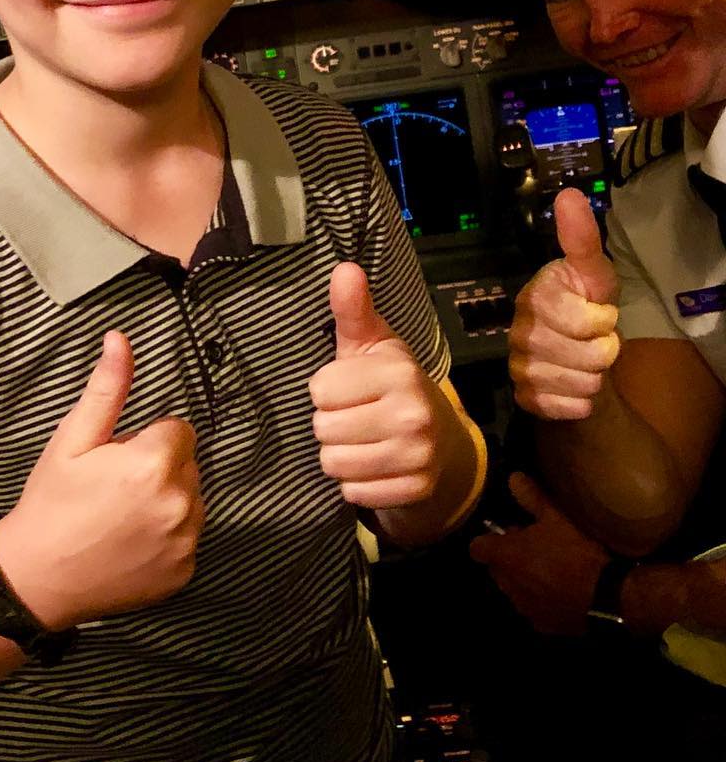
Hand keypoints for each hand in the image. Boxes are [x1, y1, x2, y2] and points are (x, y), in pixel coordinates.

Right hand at [0, 332, 202, 630]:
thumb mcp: (72, 439)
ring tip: (121, 516)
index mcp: (155, 462)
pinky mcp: (185, 571)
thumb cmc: (52, 500)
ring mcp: (186, 542)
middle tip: (114, 486)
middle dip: (159, 467)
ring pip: (191, 500)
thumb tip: (120, 338)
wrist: (38, 577)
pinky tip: (130, 543)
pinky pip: (188, 538)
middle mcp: (181, 502)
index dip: (146, 439)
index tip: (115, 459)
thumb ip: (107, 388)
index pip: (178, 429)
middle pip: (187, 464)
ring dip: (167, 500)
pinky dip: (167, 537)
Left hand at [311, 263, 451, 510]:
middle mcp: (413, 414)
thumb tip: (344, 268)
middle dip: (330, 424)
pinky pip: (353, 493)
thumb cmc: (389, 383)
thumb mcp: (370, 343)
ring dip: (339, 455)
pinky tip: (372, 465)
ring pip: (334, 464)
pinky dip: (356, 483)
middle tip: (354, 416)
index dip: (326, 390)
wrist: (441, 437)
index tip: (348, 387)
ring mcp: (418, 456)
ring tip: (360, 440)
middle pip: (323, 430)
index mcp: (398, 372)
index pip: (319, 391)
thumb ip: (352, 308)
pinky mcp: (415, 490)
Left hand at [469, 472, 609, 636]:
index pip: (477, 548)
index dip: (489, 541)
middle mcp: (507, 584)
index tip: (509, 535)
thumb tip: (512, 477)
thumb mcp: (557, 518)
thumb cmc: (578, 552)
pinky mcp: (542, 625)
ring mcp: (523, 607)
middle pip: (496, 569)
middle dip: (509, 558)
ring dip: (524, 579)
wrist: (609, 597)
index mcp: (505, 557)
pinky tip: (562, 592)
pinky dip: (541, 600)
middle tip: (535, 548)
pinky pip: (533, 609)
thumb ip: (532, 497)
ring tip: (550, 569)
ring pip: (513, 589)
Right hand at [508, 188, 620, 420]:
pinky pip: (564, 406)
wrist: (576, 362)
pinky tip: (570, 387)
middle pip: (588, 354)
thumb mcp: (595, 278)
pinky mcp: (521, 396)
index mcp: (535, 295)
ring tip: (583, 364)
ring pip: (580, 383)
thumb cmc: (587, 311)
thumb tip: (569, 194)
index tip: (596, 313)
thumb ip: (582, 241)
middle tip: (593, 342)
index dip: (603, 321)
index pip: (586, 319)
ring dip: (594, 377)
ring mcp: (517, 365)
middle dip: (604, 352)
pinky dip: (578, 402)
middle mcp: (518, 329)